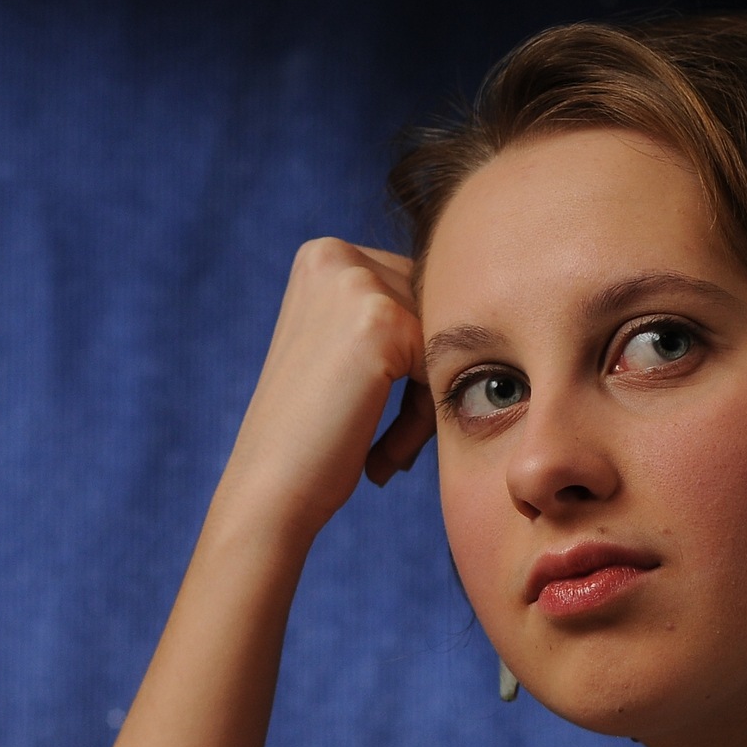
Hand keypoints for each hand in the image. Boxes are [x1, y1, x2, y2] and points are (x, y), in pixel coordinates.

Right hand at [215, 239, 435, 537]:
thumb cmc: (309, 439)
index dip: (414, 362)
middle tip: (398, 446)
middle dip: (424, 379)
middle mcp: (333, 254)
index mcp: (321, 256)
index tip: (393, 422)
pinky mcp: (380, 320)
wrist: (269, 491)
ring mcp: (355, 281)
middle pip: (431, 309)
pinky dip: (427, 415)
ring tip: (393, 453)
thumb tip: (478, 310)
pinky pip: (445, 361)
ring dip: (428, 399)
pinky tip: (389, 456)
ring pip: (441, 335)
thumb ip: (386, 319)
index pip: (412, 294)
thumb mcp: (338, 355)